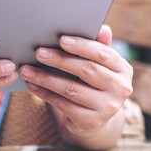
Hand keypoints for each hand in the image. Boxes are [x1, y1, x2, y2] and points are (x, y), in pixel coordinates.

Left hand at [19, 25, 132, 149]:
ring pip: (72, 89)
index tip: (61, 39)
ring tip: (27, 70)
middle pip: (86, 70)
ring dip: (46, 78)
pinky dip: (45, 94)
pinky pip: (63, 105)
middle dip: (60, 60)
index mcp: (123, 69)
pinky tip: (32, 85)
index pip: (103, 54)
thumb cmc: (93, 83)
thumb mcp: (98, 66)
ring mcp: (108, 107)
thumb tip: (103, 28)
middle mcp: (121, 89)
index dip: (82, 46)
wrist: (95, 118)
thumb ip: (98, 47)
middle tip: (38, 52)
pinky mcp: (92, 122)